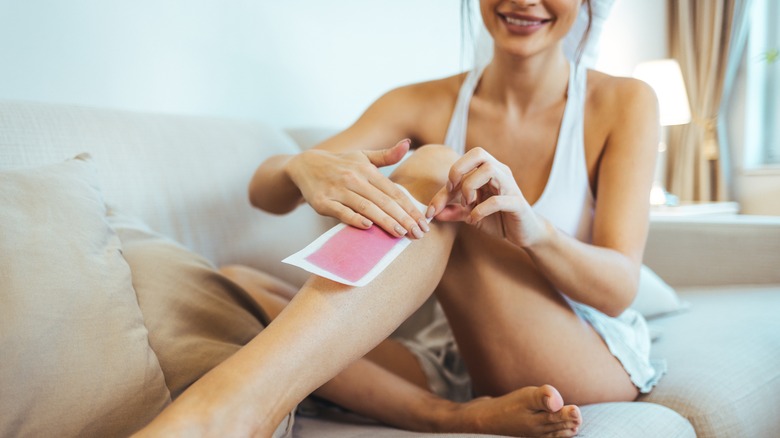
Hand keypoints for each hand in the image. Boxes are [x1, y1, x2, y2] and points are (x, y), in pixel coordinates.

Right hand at [286, 139, 428, 237]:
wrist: (305, 165)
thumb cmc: (340, 164)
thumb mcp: (362, 156)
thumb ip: (386, 155)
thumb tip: (407, 143)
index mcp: (367, 170)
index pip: (394, 191)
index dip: (410, 207)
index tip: (423, 222)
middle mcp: (354, 178)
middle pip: (383, 201)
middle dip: (403, 218)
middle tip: (418, 234)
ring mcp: (338, 190)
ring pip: (365, 206)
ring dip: (384, 221)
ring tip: (401, 233)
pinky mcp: (323, 201)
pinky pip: (341, 211)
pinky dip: (354, 219)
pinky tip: (368, 227)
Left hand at [426, 147, 547, 247]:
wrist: (525, 233)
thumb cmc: (499, 219)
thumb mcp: (471, 215)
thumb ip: (453, 211)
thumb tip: (431, 213)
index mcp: (487, 172)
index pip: (463, 166)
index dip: (444, 184)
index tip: (433, 207)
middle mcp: (499, 173)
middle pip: (478, 153)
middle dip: (458, 169)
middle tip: (452, 190)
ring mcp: (510, 186)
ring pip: (488, 170)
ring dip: (470, 187)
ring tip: (468, 205)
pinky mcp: (517, 203)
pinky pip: (498, 200)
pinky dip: (481, 209)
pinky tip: (474, 219)